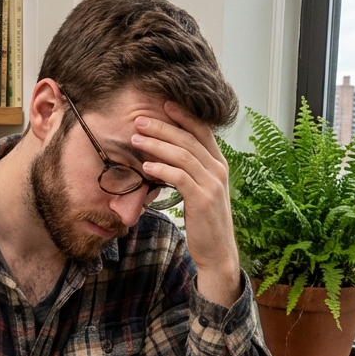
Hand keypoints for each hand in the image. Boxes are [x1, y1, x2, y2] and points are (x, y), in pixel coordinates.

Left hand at [133, 101, 241, 306]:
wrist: (217, 252)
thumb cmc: (204, 222)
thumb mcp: (200, 191)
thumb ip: (189, 171)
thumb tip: (163, 155)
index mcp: (219, 164)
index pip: (202, 131)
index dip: (183, 115)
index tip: (163, 103)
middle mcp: (219, 170)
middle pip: (188, 139)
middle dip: (162, 127)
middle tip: (139, 120)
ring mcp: (213, 184)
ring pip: (182, 155)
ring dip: (156, 145)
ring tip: (135, 140)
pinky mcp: (203, 199)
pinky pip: (180, 177)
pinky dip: (162, 169)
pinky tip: (146, 166)